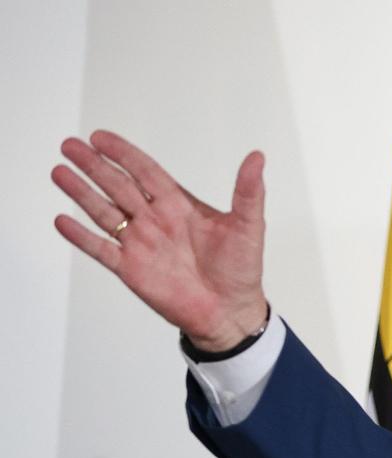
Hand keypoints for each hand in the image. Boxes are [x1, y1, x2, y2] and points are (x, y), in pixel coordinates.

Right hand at [51, 130, 269, 350]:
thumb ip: (248, 191)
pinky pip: (101, 249)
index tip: (100, 137)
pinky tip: (62, 220)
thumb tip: (258, 157)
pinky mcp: (131, 269)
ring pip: (104, 212)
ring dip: (81, 193)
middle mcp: (156, 220)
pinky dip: (81, 236)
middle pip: (118, 186)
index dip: (124, 154)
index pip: (146, 172)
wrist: (231, 312)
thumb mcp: (249, 226)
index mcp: (180, 206)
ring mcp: (141, 244)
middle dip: (94, 165)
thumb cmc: (242, 269)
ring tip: (59, 171)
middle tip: (70, 145)